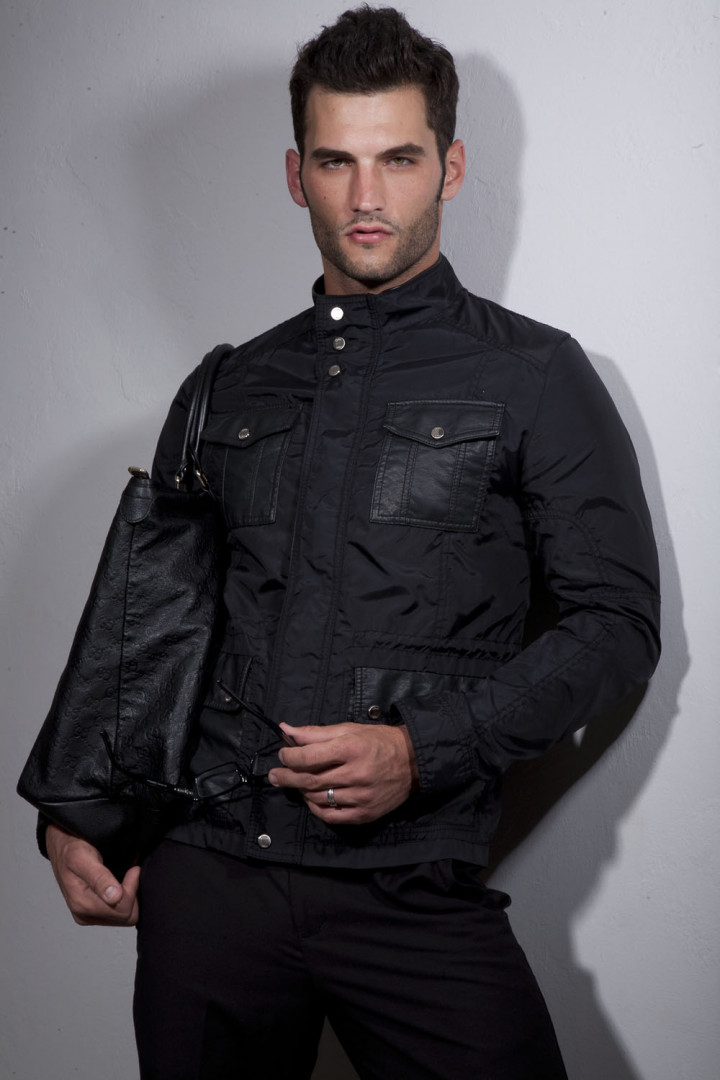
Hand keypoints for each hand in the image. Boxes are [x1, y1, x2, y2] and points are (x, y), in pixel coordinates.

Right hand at [46, 824, 139, 925]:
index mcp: (82, 904)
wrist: (60, 845)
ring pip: (123, 917)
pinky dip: (124, 899)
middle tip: (132, 871)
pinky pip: (117, 914)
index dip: (132, 889)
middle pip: (125, 917)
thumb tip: (115, 897)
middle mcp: (84, 914)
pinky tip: (121, 882)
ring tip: (126, 874)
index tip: (133, 869)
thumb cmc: (71, 847)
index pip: (123, 911)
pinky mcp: (92, 912)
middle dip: (132, 893)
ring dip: (129, 896)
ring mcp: (88, 915)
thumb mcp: (83, 857)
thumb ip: (99, 877)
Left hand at [268, 722, 418, 824]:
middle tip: (274, 776)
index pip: (309, 757)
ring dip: (301, 791)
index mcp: (351, 748)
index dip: (289, 757)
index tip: (282, 755)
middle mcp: (356, 773)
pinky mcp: (365, 813)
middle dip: (286, 777)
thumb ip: (315, 733)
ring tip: (297, 783)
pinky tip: (312, 799)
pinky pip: (331, 816)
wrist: (412, 761)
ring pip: (318, 798)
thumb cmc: (378, 741)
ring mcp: (361, 796)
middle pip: (310, 780)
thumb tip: (285, 730)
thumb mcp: (348, 729)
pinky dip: (316, 808)